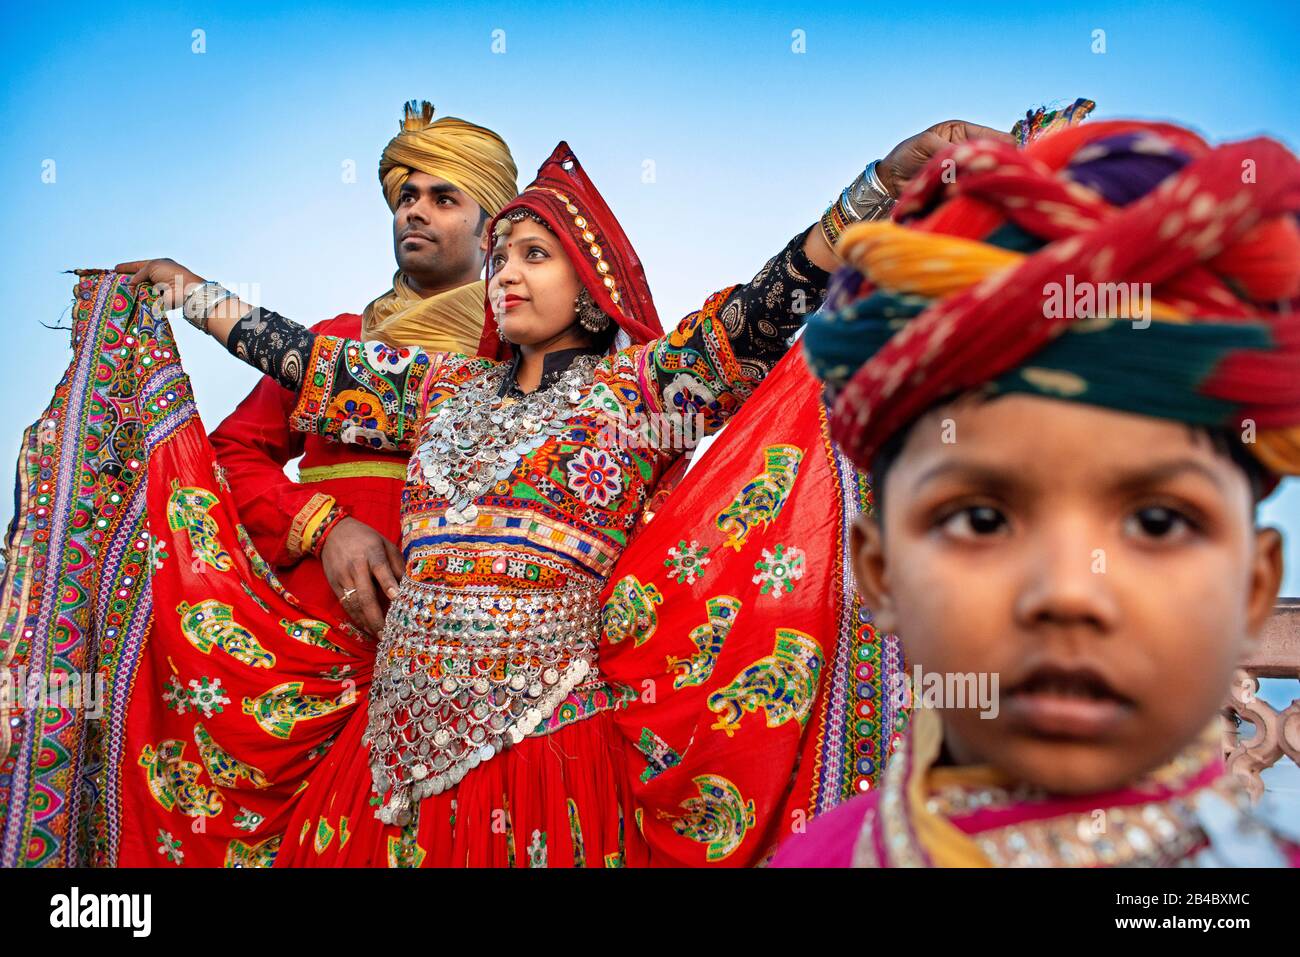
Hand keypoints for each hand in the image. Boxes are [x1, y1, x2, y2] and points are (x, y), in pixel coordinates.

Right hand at [114, 259, 204, 309]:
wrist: (186, 290)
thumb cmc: (172, 274)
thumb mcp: (153, 267)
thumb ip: (139, 273)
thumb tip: (130, 283)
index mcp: (158, 265)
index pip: (139, 265)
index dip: (127, 267)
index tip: (115, 268)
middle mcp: (158, 277)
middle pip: (139, 279)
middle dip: (127, 280)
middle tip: (113, 282)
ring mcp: (158, 289)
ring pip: (140, 290)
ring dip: (131, 292)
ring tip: (116, 292)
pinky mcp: (158, 301)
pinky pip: (144, 300)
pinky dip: (137, 300)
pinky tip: (126, 302)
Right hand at [320, 517, 404, 634]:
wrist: (332, 532)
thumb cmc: (366, 538)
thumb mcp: (385, 544)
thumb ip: (397, 563)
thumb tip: (410, 584)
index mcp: (372, 553)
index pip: (381, 569)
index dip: (389, 585)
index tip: (398, 599)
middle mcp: (356, 566)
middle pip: (365, 594)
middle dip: (376, 616)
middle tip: (387, 632)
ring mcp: (343, 577)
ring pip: (354, 604)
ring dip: (366, 622)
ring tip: (379, 635)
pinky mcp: (334, 584)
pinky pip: (345, 605)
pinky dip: (356, 618)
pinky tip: (366, 627)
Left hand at [878, 120, 1014, 197]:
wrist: (889, 180)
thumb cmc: (905, 154)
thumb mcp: (926, 144)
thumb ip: (948, 151)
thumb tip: (967, 163)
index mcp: (966, 133)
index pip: (998, 138)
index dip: (1005, 149)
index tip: (1004, 162)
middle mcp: (970, 153)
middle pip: (997, 160)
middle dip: (996, 169)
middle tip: (993, 178)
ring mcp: (966, 173)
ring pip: (987, 179)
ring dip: (982, 184)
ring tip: (977, 189)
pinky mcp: (959, 191)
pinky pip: (974, 193)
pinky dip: (971, 196)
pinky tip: (968, 198)